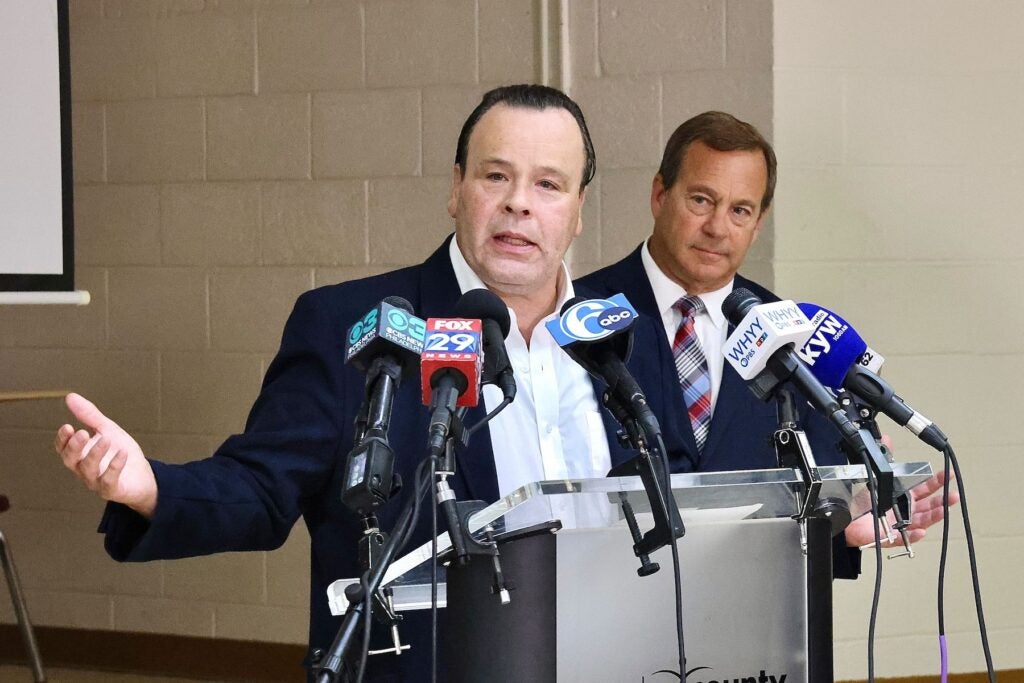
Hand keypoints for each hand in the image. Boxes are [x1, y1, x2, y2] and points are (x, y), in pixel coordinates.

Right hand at [54, 393, 157, 518]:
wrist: (143, 476)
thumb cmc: (120, 453)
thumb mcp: (107, 430)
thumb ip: (90, 416)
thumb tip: (70, 396)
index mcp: (80, 455)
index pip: (63, 448)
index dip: (63, 439)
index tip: (67, 426)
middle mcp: (83, 470)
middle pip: (70, 460)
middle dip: (74, 447)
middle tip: (82, 433)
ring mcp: (96, 481)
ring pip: (88, 470)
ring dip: (95, 453)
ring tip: (105, 439)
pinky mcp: (112, 490)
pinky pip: (109, 480)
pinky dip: (115, 466)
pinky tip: (122, 453)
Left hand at [844, 469, 958, 547]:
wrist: (847, 519)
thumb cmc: (863, 502)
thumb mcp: (875, 478)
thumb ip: (884, 460)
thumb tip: (887, 440)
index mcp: (904, 496)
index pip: (925, 488)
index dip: (937, 481)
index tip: (949, 474)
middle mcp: (905, 510)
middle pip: (929, 506)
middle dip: (943, 500)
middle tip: (954, 494)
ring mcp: (900, 524)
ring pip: (921, 521)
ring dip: (934, 516)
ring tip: (944, 510)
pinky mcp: (890, 536)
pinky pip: (903, 537)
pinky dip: (913, 535)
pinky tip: (921, 531)